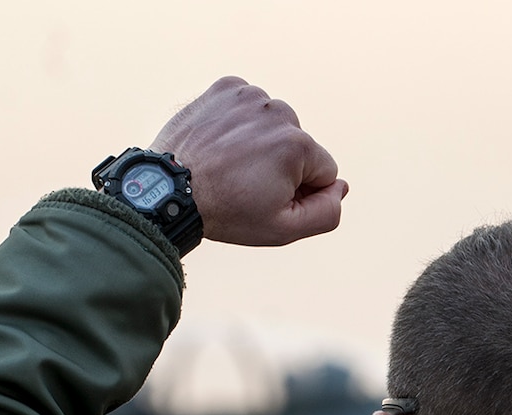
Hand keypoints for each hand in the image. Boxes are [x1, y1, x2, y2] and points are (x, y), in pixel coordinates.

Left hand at [151, 77, 346, 246]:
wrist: (169, 189)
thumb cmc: (227, 213)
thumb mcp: (283, 229)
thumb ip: (326, 212)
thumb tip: (342, 186)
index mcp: (298, 145)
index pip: (324, 170)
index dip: (301, 190)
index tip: (268, 198)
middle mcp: (278, 111)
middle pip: (299, 144)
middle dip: (281, 164)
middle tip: (246, 183)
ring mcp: (250, 96)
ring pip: (274, 124)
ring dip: (260, 142)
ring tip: (231, 163)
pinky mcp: (226, 88)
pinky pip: (249, 106)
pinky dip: (240, 122)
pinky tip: (222, 143)